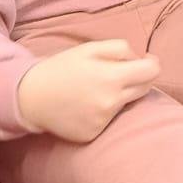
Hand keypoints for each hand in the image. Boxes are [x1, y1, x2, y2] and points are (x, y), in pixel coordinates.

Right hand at [16, 39, 159, 142]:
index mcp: (111, 77)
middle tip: (119, 73)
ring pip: (127, 104)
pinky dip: (104, 112)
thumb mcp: (89, 48)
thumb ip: (120, 48)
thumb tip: (141, 59)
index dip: (152, 64)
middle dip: (139, 78)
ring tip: (95, 89)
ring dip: (120, 95)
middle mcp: (111, 102)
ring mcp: (103, 121)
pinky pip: (110, 120)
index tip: (146, 61)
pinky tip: (85, 106)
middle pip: (145, 89)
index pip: (152, 72)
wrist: (30, 97)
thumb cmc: (61, 68)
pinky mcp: (94, 134)